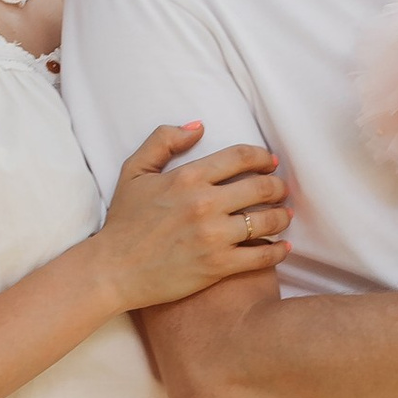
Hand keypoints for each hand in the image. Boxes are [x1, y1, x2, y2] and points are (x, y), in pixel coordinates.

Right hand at [97, 127, 288, 310]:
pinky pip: (261, 256)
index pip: (241, 157)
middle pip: (261, 187)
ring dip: (282, 216)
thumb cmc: (124, 222)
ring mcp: (213, 236)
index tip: (271, 163)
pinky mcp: (218, 266)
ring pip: (266, 220)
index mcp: (188, 177)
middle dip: (278, 186)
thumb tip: (198, 127)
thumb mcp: (134, 172)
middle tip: (281, 190)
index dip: (263, 157)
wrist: (113, 270)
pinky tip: (283, 245)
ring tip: (284, 215)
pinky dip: (278, 250)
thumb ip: (163, 140)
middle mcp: (204, 204)